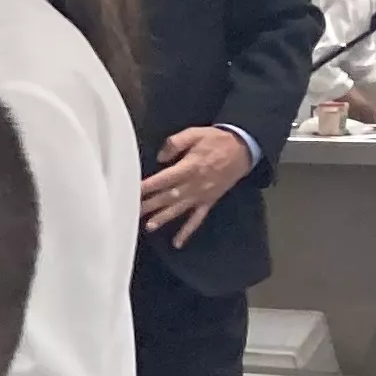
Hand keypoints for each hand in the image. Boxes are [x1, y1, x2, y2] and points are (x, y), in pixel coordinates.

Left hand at [139, 125, 252, 245]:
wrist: (244, 148)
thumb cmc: (217, 140)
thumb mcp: (195, 133)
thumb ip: (176, 142)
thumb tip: (160, 157)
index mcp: (190, 166)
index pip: (164, 179)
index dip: (148, 186)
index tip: (132, 192)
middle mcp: (194, 183)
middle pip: (168, 196)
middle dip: (150, 205)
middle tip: (131, 212)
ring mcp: (202, 194)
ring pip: (180, 209)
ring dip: (164, 218)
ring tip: (149, 227)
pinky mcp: (209, 201)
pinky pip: (198, 218)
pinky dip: (187, 231)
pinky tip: (177, 242)